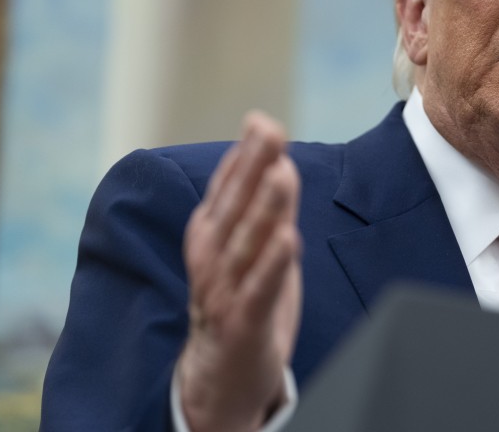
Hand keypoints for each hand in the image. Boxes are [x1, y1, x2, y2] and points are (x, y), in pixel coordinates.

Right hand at [176, 112, 302, 431]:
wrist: (218, 376)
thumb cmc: (238, 299)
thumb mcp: (246, 246)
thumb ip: (260, 205)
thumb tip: (274, 155)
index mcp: (210, 234)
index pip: (227, 186)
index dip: (245, 154)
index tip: (261, 120)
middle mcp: (212, 257)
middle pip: (235, 205)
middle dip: (253, 166)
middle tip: (271, 130)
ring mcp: (225, 290)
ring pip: (248, 242)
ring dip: (265, 206)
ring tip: (282, 172)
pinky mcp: (244, 321)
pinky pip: (260, 289)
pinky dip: (273, 264)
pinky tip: (288, 238)